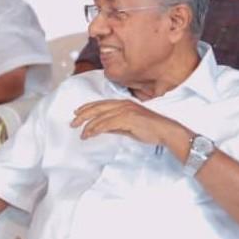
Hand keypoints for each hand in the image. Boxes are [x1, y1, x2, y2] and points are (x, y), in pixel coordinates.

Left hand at [70, 99, 187, 145]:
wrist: (165, 131)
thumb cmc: (150, 129)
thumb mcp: (128, 127)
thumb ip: (115, 126)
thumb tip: (101, 129)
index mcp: (123, 104)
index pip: (101, 104)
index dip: (88, 108)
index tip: (77, 113)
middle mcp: (123, 104)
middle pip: (97, 107)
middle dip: (83, 115)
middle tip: (73, 122)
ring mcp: (125, 110)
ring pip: (100, 116)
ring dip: (88, 125)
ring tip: (81, 133)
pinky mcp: (127, 118)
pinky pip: (107, 123)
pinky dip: (96, 129)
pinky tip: (90, 134)